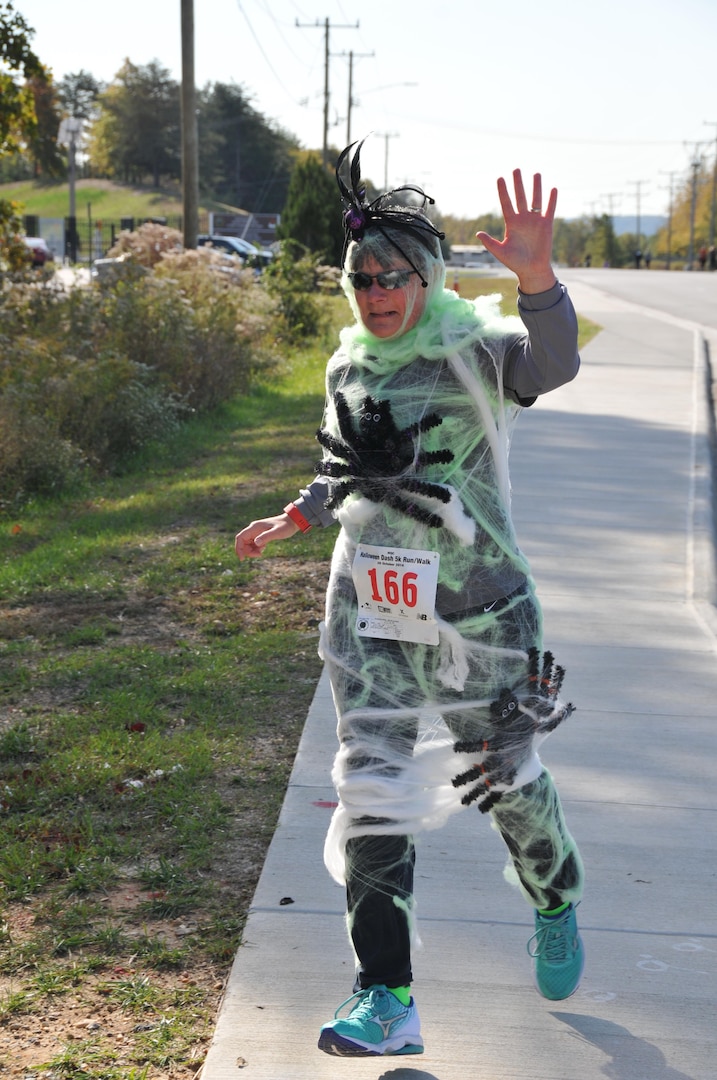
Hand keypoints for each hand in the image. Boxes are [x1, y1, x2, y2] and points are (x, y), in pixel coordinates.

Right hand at [235, 514, 298, 559]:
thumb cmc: (285, 526)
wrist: (291, 522)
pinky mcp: (260, 535)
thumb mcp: (277, 533)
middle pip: (243, 542)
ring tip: (262, 551)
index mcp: (254, 527)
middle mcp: (253, 529)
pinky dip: (256, 549)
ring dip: (252, 551)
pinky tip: (264, 548)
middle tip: (259, 555)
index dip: (239, 548)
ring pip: (247, 544)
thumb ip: (266, 537)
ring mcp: (256, 532)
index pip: (240, 538)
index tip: (242, 559)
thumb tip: (256, 543)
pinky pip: (253, 544)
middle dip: (247, 551)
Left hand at [476, 169, 557, 293]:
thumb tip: (478, 234)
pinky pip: (549, 209)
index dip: (503, 191)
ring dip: (536, 187)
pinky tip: (553, 189)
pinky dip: (551, 200)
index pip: (506, 203)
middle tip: (516, 169)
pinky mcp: (547, 225)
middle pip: (520, 197)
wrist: (532, 270)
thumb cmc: (515, 263)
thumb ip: (490, 242)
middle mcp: (523, 219)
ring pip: (535, 200)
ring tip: (536, 173)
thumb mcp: (500, 252)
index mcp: (511, 223)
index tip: (500, 178)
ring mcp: (535, 221)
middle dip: (518, 184)